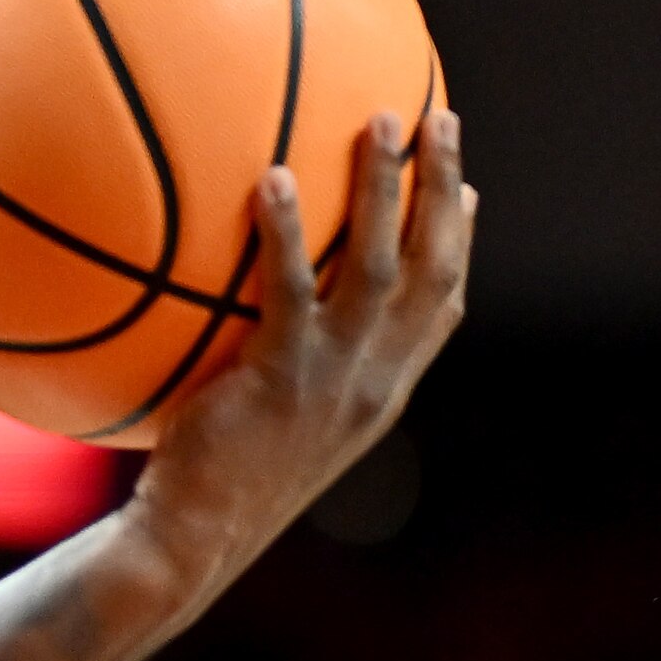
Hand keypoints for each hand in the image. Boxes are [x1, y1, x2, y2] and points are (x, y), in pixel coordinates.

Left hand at [121, 107, 477, 593]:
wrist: (193, 543)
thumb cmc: (213, 488)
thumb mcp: (270, 428)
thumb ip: (286, 370)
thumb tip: (258, 318)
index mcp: (380, 391)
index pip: (441, 308)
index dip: (460, 244)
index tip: (466, 188)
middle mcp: (373, 381)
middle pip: (433, 267)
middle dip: (443, 187)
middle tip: (441, 117)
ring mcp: (333, 379)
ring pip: (381, 265)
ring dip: (387, 187)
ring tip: (382, 117)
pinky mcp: (279, 378)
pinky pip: (289, 290)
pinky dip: (289, 231)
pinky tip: (273, 178)